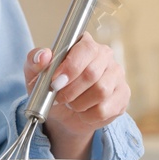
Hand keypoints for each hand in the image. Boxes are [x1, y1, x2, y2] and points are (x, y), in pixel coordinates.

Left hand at [24, 35, 128, 158]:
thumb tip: (44, 56)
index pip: (85, 49)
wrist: (63, 115)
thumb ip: (35, 61)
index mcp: (85, 43)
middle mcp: (105, 56)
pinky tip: (84, 111)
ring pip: (101, 92)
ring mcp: (117, 75)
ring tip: (72, 103)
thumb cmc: (51, 88)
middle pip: (92, 73)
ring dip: (79, 104)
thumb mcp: (36, 75)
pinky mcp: (123, 95)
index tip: (55, 82)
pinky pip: (105, 109)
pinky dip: (88, 116)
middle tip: (59, 98)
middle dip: (71, 90)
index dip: (70, 67)